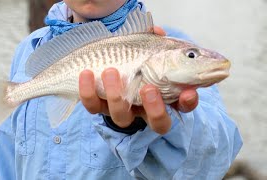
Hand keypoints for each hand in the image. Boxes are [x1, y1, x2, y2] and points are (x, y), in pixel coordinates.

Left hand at [78, 27, 197, 134]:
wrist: (103, 62)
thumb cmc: (132, 56)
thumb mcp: (146, 47)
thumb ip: (154, 40)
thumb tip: (156, 31)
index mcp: (163, 94)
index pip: (182, 104)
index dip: (187, 102)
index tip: (188, 93)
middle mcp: (144, 108)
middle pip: (158, 123)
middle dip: (155, 108)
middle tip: (148, 88)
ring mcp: (121, 109)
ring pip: (121, 116)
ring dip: (117, 96)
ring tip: (111, 72)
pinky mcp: (99, 106)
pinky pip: (92, 106)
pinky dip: (88, 91)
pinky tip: (86, 73)